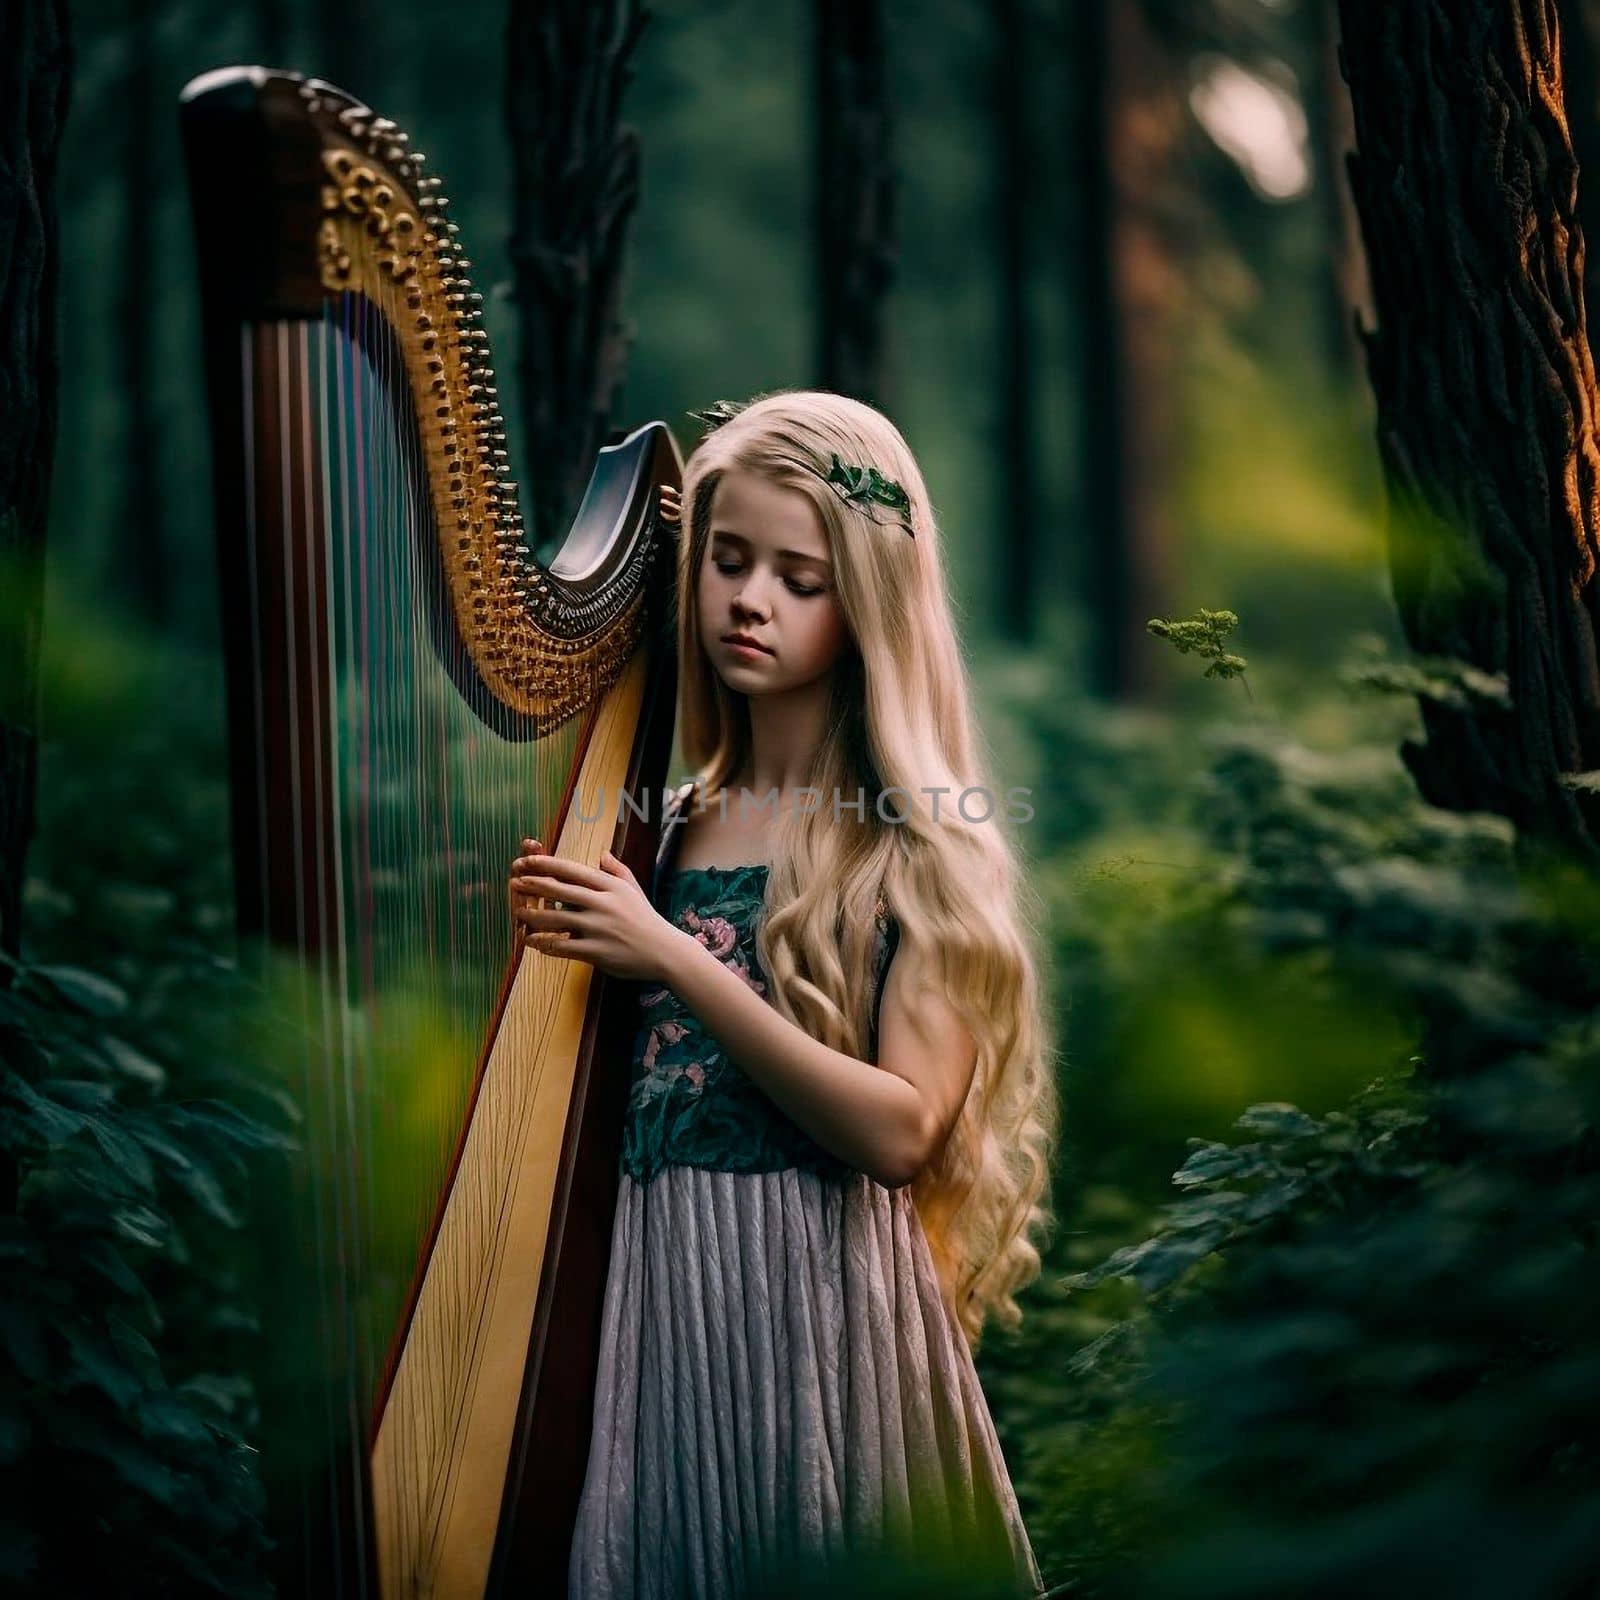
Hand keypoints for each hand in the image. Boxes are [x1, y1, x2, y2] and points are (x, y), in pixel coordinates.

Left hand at [509, 837, 676, 983]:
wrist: (664, 952)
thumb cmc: (646, 919)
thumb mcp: (633, 889)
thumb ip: (616, 870)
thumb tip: (602, 853)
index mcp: (609, 886)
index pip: (572, 870)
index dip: (546, 864)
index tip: (527, 860)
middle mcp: (602, 904)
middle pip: (559, 890)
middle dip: (532, 885)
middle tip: (514, 882)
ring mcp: (598, 928)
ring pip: (555, 919)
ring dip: (532, 916)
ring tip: (518, 913)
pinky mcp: (596, 951)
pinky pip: (562, 946)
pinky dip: (544, 943)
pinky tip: (532, 941)